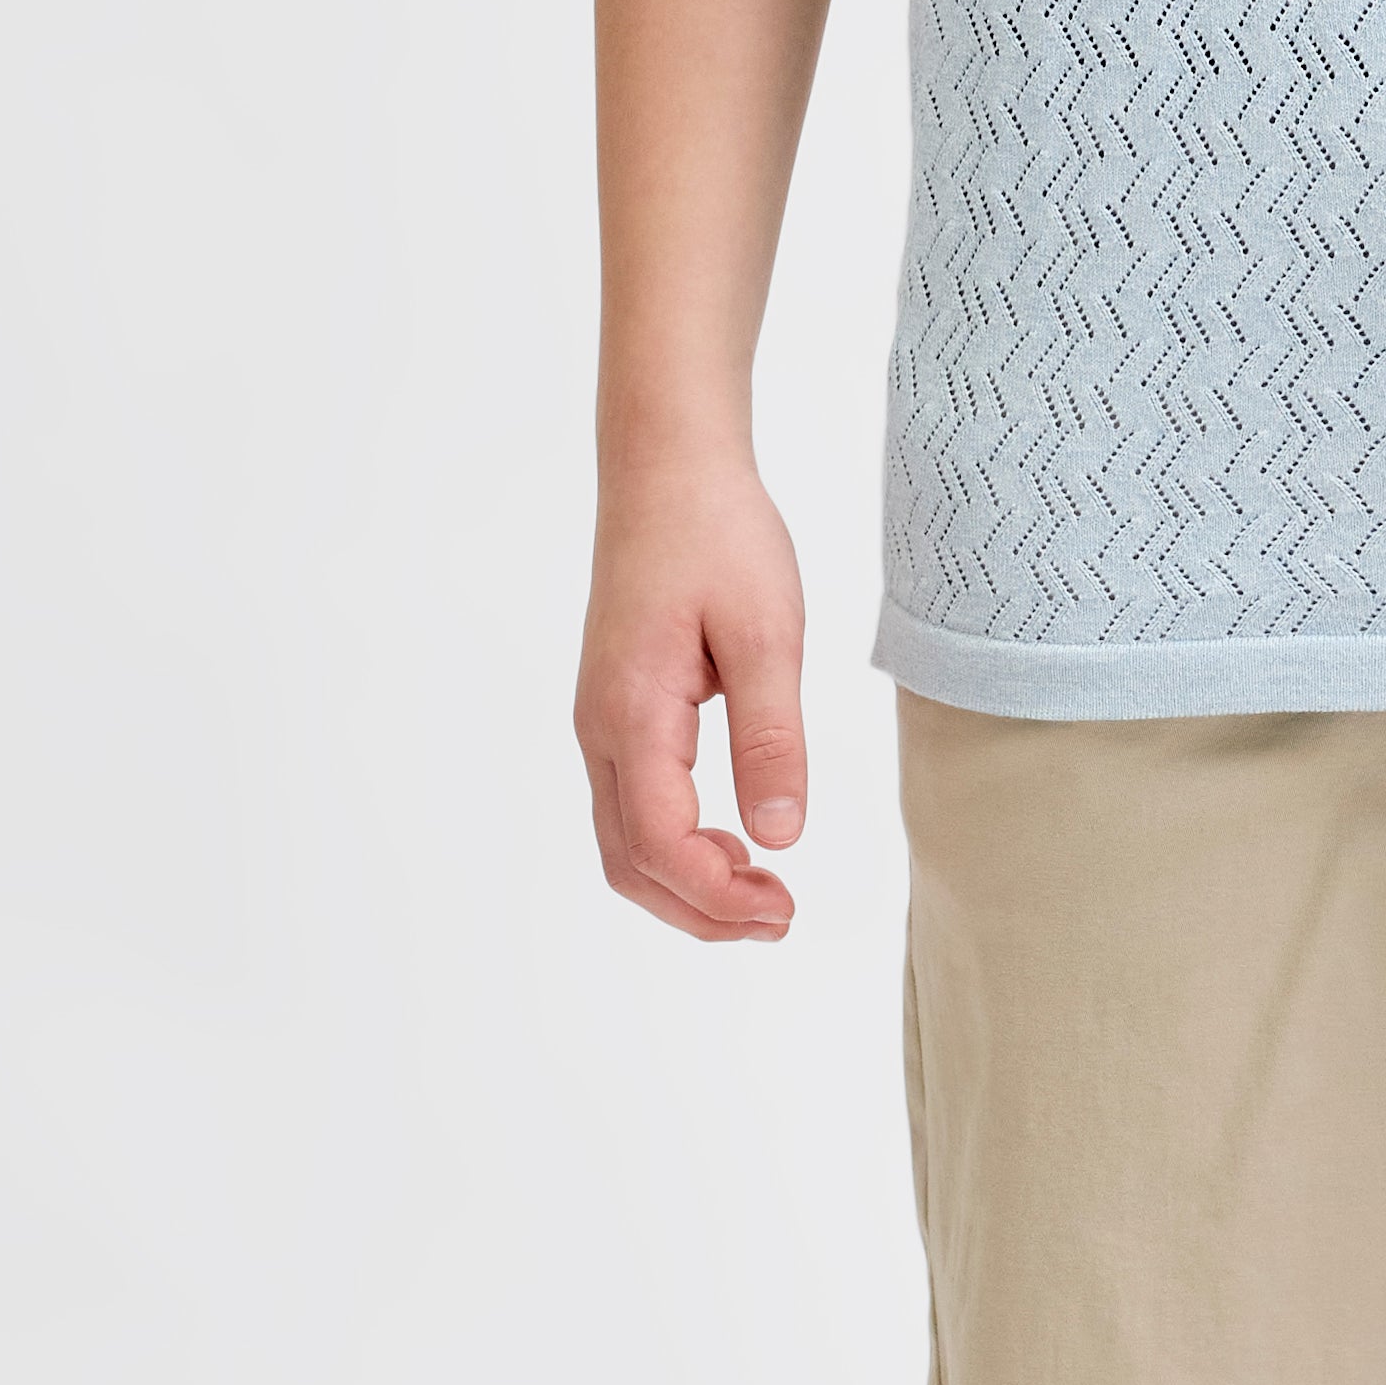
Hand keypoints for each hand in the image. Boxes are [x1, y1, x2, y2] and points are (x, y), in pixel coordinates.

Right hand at [576, 458, 814, 941]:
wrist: (668, 467)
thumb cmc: (718, 534)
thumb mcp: (767, 632)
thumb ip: (772, 737)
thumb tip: (780, 836)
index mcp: (632, 713)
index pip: (660, 844)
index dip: (718, 896)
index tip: (786, 908)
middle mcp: (600, 728)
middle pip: (630, 862)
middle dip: (701, 910)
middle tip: (783, 918)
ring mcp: (601, 722)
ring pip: (626, 842)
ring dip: (689, 885)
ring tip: (766, 893)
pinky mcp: (617, 711)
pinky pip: (633, 807)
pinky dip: (679, 848)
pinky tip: (736, 843)